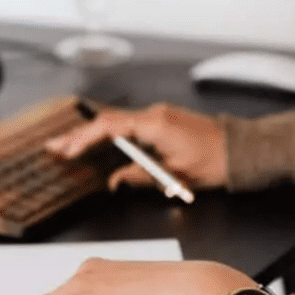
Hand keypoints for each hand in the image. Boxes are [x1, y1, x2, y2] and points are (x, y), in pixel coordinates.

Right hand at [46, 103, 228, 191]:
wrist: (240, 149)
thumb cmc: (215, 162)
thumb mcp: (175, 176)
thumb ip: (140, 176)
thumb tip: (115, 180)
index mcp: (155, 124)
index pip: (110, 127)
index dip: (84, 139)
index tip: (68, 151)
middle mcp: (153, 114)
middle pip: (106, 121)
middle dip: (78, 134)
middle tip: (54, 145)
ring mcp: (157, 115)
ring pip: (114, 121)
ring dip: (90, 134)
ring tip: (67, 145)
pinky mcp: (161, 120)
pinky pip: (127, 124)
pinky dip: (107, 133)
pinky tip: (94, 141)